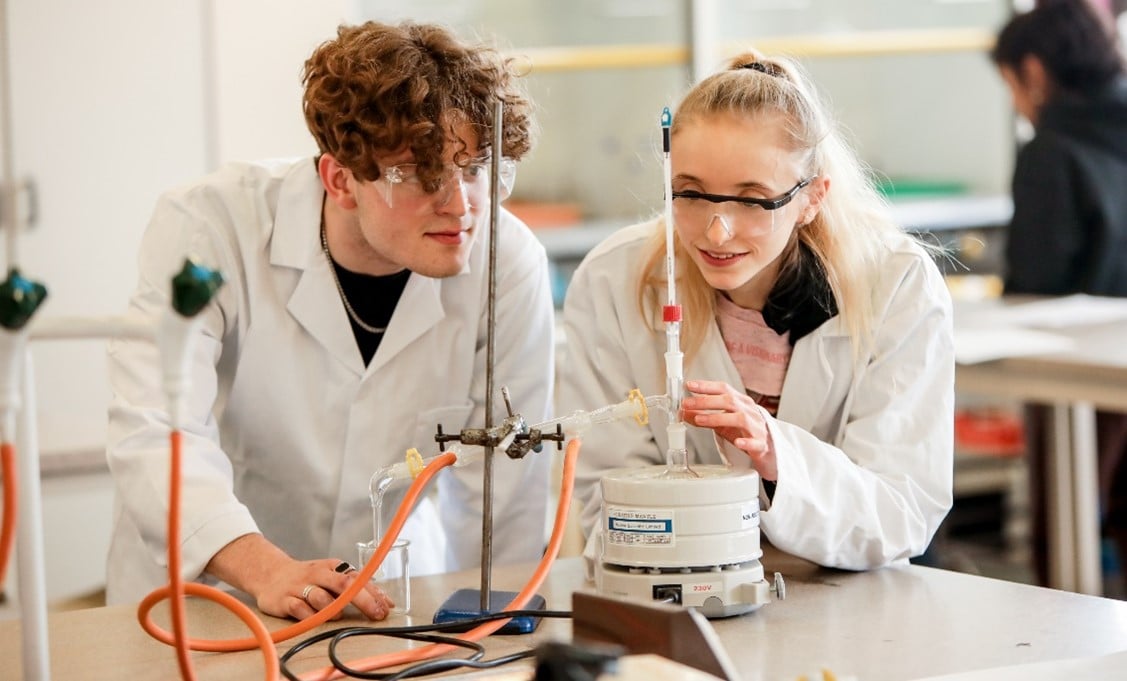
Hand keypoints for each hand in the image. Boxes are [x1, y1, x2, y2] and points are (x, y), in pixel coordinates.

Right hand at [205, 533, 393, 620]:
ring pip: (321, 597)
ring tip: (338, 615)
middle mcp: (318, 575)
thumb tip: (385, 601)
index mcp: (333, 567)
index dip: (374, 593)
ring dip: (333, 608)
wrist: (270, 574)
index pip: (357, 578)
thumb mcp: (331, 576)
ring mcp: (300, 587)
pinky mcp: (284, 600)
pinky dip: (309, 615)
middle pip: (343, 584)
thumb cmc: (309, 578)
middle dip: (363, 600)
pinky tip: (313, 618)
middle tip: (376, 614)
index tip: (387, 607)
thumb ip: (355, 587)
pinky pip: (299, 609)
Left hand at [682, 379, 776, 480]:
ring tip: (700, 420)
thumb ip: (704, 416)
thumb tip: (683, 412)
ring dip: (718, 418)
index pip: (724, 389)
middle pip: (729, 401)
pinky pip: (755, 442)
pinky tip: (737, 442)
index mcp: (740, 402)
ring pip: (740, 419)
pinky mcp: (761, 444)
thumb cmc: (745, 431)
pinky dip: (746, 441)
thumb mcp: (722, 422)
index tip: (689, 385)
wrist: (768, 448)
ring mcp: (756, 427)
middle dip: (706, 401)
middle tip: (687, 403)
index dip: (706, 386)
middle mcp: (749, 411)